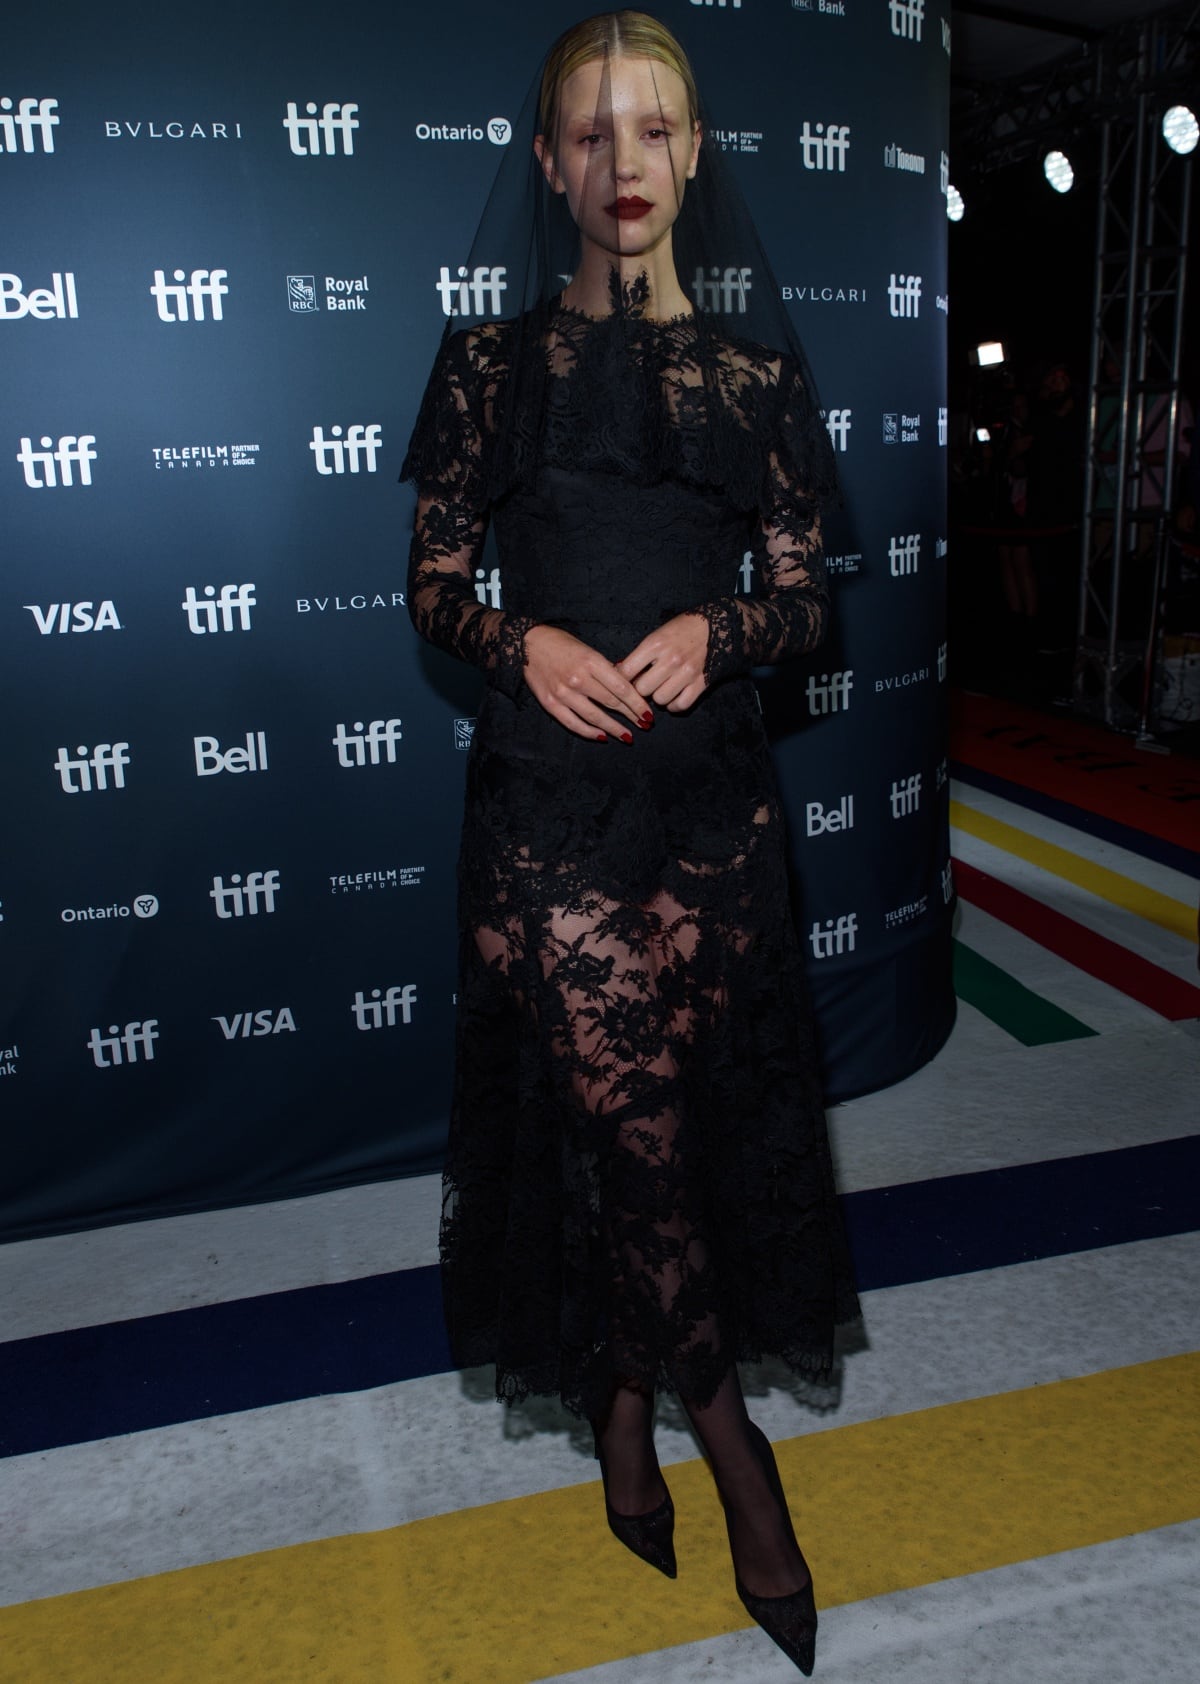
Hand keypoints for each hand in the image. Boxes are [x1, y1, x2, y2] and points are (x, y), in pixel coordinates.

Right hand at [522, 624, 653, 741]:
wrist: (527, 644)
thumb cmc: (561, 644)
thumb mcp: (588, 649)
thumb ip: (605, 669)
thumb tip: (626, 685)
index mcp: (591, 661)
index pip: (621, 687)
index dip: (637, 703)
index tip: (648, 713)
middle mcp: (578, 678)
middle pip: (611, 703)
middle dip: (631, 716)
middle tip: (644, 725)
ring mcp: (563, 693)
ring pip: (595, 717)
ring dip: (614, 728)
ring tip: (627, 736)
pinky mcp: (550, 704)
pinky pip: (573, 723)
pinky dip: (589, 732)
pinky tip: (602, 736)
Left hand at [616, 613, 708, 711]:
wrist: (714, 626)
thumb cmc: (680, 630)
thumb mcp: (656, 635)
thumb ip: (639, 655)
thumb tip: (620, 673)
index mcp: (655, 644)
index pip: (627, 671)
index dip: (621, 678)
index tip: (625, 679)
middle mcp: (671, 660)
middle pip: (642, 689)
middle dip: (641, 688)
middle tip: (645, 682)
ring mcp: (687, 673)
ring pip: (660, 699)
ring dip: (658, 696)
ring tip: (660, 688)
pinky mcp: (701, 683)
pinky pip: (681, 705)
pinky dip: (674, 705)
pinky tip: (672, 697)